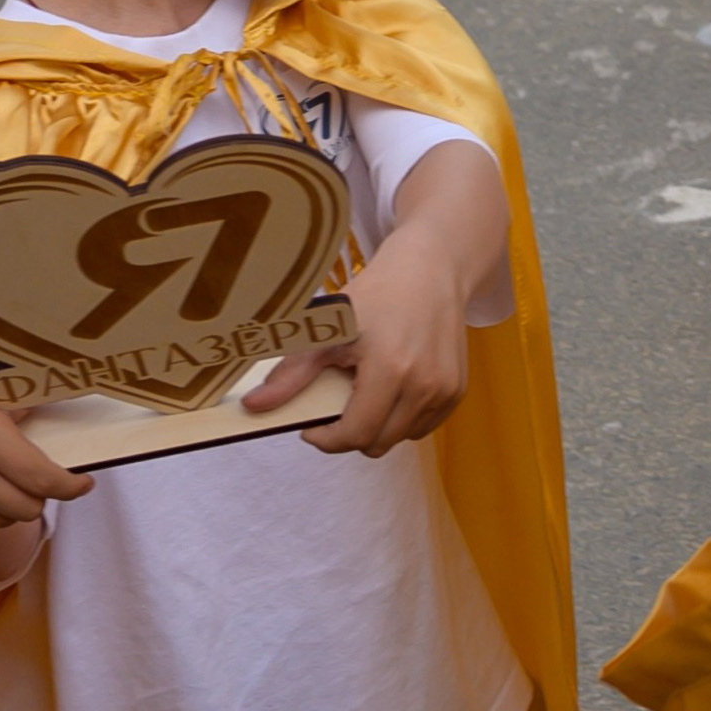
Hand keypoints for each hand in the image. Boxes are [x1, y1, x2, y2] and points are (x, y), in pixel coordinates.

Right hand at [0, 363, 90, 553]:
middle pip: (27, 509)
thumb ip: (33, 398)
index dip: (71, 487)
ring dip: (9, 506)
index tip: (83, 484)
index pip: (42, 480)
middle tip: (36, 479)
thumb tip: (80, 402)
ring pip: (1, 523)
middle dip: (40, 495)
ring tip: (1, 480)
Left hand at [251, 215, 471, 456]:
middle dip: (351, 432)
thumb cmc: (379, 293)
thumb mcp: (329, 328)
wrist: (432, 268)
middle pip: (377, 443)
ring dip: (379, 425)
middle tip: (339, 401)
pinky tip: (393, 386)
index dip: (327, 438)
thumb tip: (252, 406)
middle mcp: (425, 385)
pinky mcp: (457, 390)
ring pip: (400, 438)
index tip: (312, 425)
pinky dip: (403, 418)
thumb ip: (291, 374)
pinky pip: (422, 426)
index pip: (355, 435)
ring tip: (369, 387)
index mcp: (391, 370)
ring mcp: (446, 389)